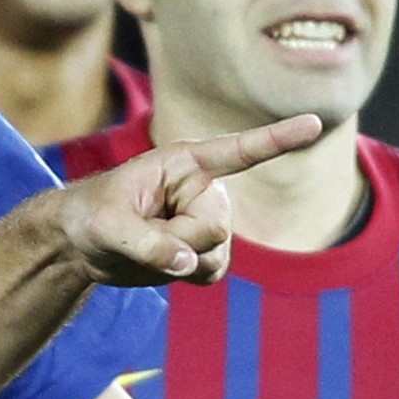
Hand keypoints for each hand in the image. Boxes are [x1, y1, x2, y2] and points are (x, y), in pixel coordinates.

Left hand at [52, 114, 323, 285]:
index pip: (238, 151)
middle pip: (215, 226)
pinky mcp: (206, 249)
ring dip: (181, 261)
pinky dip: (189, 275)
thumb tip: (188, 265)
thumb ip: (148, 243)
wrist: (82, 244)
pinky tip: (165, 262)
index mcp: (184, 163)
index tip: (316, 123)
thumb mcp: (108, 226)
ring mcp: (208, 219)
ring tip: (149, 245)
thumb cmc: (91, 217)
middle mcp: (204, 188)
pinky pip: (214, 271)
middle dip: (178, 241)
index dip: (278, 139)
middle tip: (141, 234)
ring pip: (217, 252)